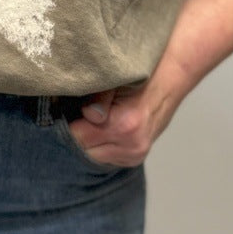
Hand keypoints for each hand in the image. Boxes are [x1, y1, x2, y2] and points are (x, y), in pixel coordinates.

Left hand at [64, 73, 181, 168]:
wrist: (170, 80)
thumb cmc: (140, 75)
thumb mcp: (116, 79)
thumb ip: (95, 98)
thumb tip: (79, 113)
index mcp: (124, 125)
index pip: (77, 136)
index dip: (66, 123)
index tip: (61, 111)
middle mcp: (131, 145)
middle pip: (83, 150)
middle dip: (76, 134)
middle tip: (75, 115)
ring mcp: (135, 154)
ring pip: (93, 156)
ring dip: (89, 141)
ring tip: (91, 121)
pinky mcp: (136, 158)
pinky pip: (105, 158)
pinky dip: (100, 145)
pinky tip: (103, 129)